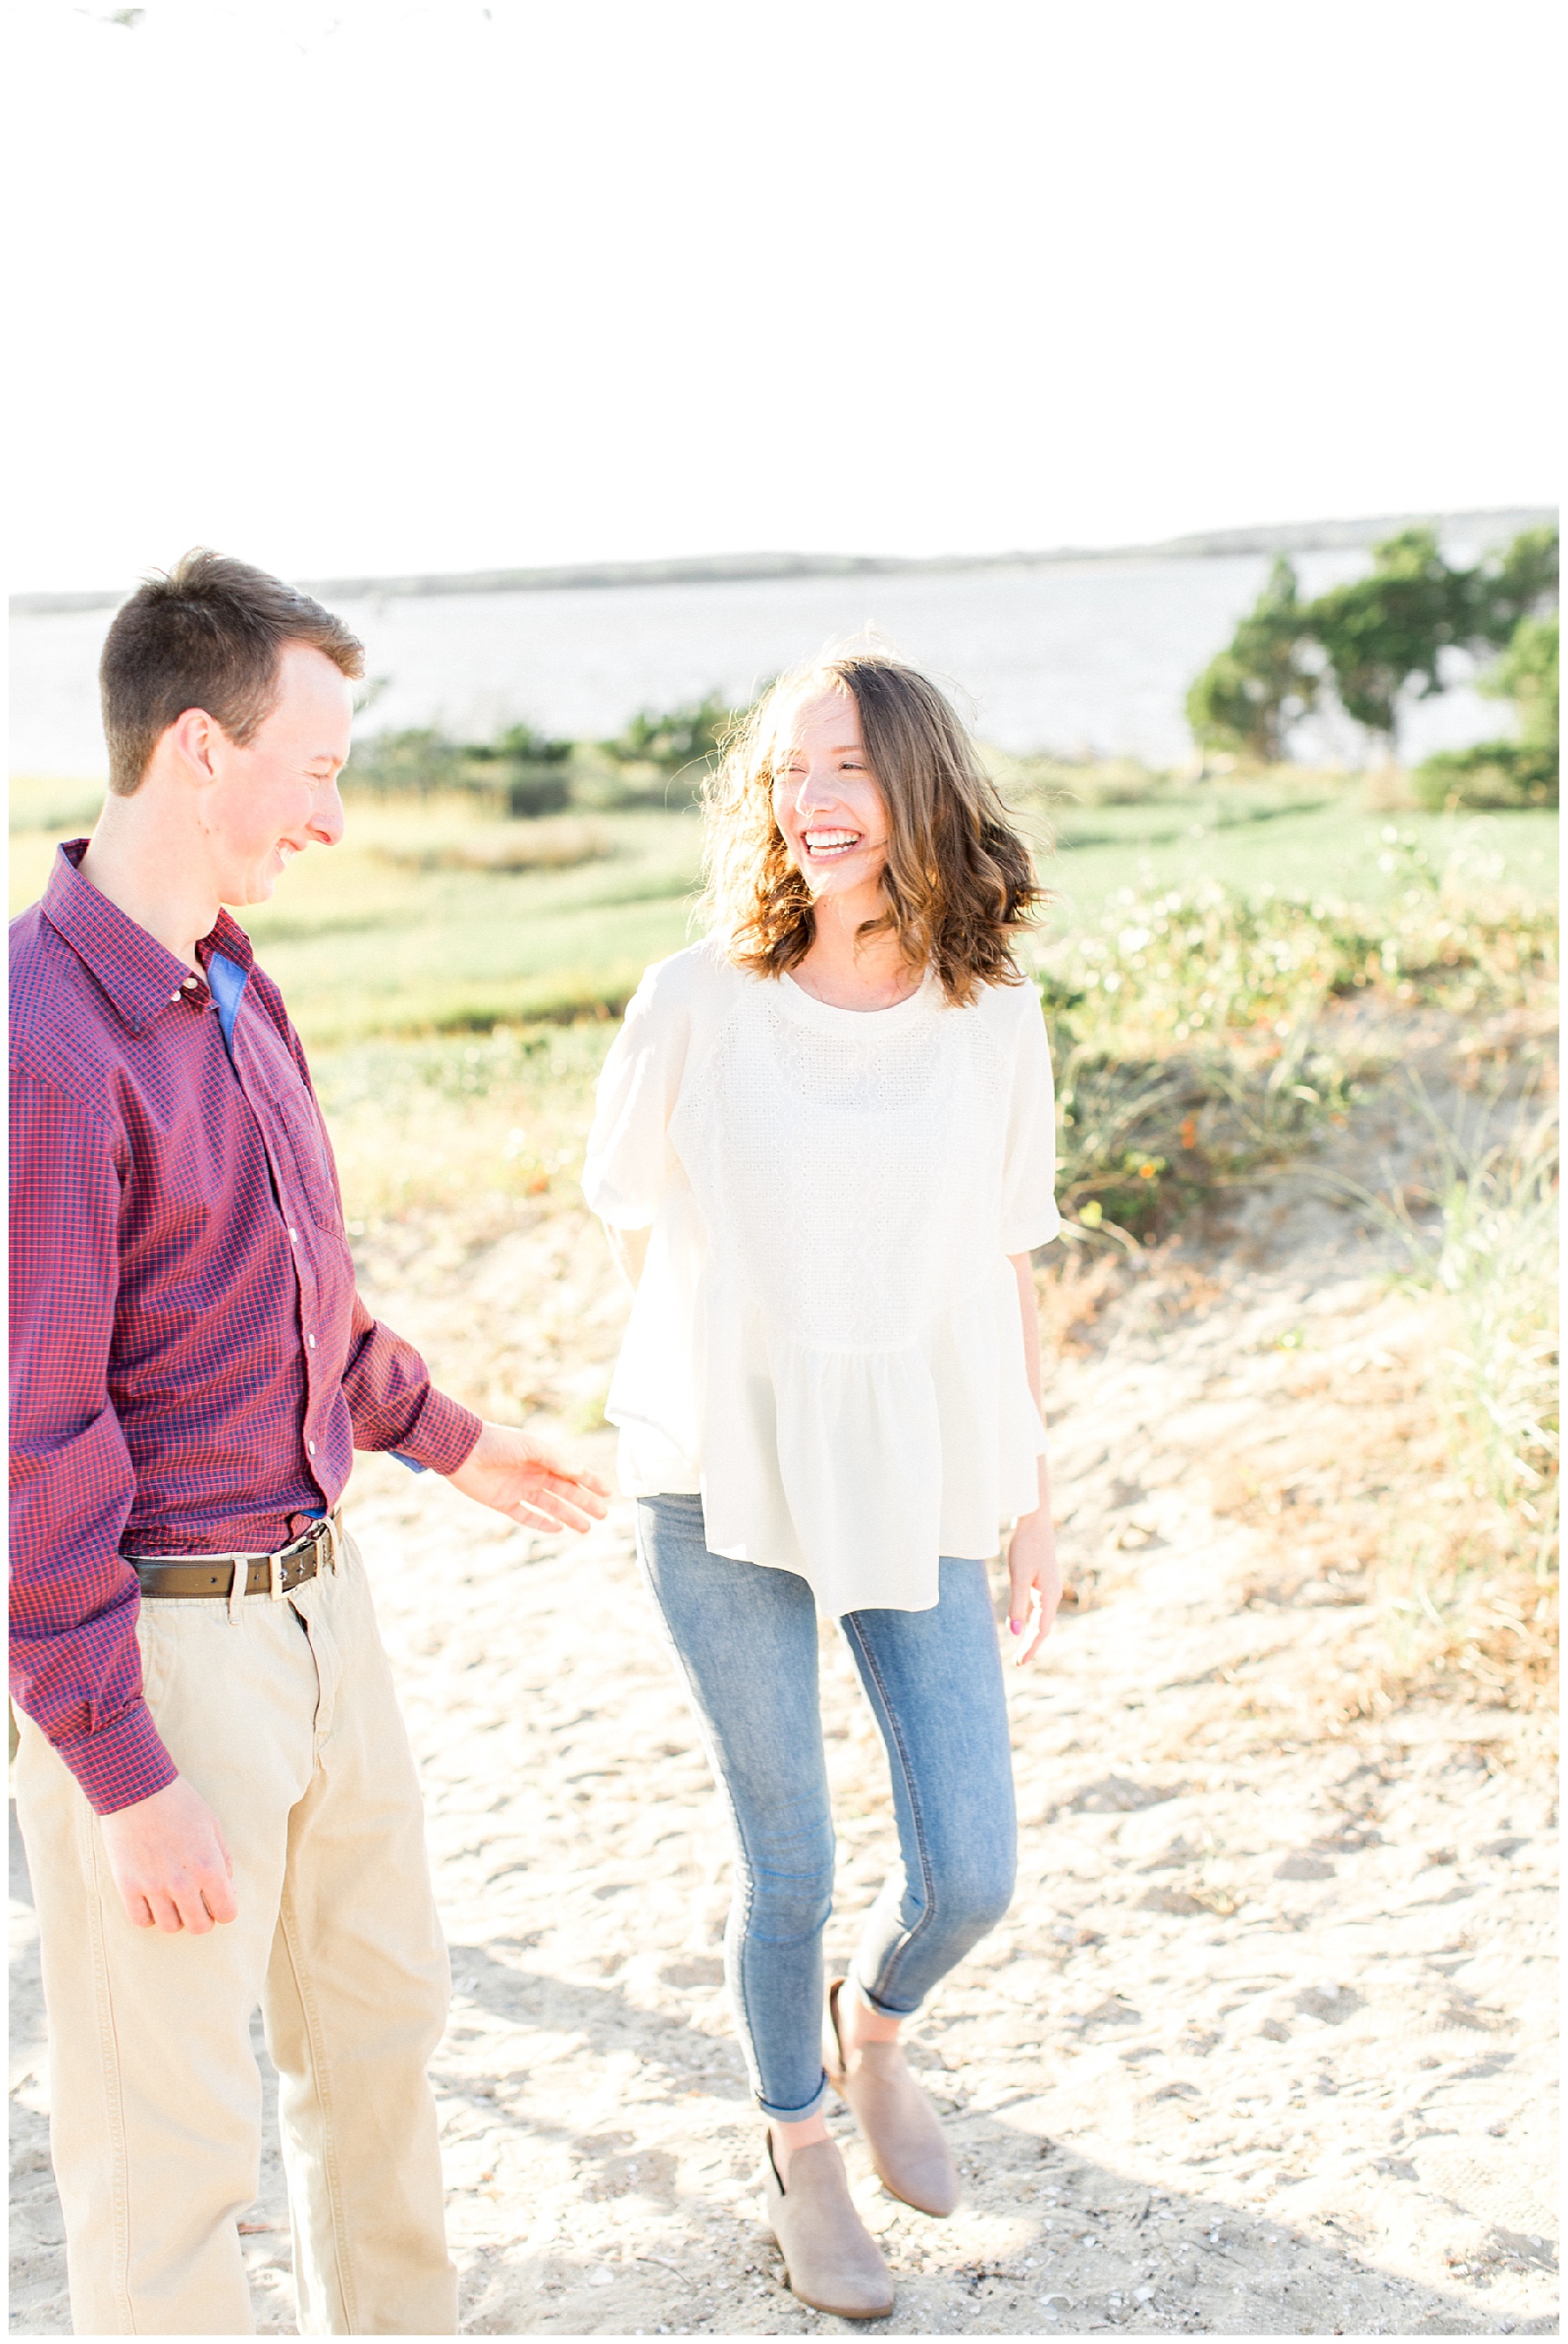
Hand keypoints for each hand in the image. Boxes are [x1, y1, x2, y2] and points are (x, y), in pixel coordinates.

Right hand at [100, 1775, 237, 1932]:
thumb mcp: (213, 1827)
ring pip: (170, 1927)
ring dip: (176, 1918)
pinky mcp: (128, 1887)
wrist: (137, 1790)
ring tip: (174, 1900)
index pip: (227, 1913)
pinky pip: (141, 1921)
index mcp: (209, 1867)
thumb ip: (223, 1861)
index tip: (219, 1902)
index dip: (225, 1910)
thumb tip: (229, 1890)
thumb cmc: (180, 1804)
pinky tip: (152, 1900)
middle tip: (198, 1904)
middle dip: (203, 1918)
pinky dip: (149, 1916)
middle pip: (199, 1927)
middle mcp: (183, 1883)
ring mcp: (153, 1887)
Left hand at [446, 1419, 609, 1534]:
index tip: (609, 1494)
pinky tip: (558, 1528)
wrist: (462, 1451)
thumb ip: (555, 1459)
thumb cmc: (498, 1443)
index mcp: (543, 1458)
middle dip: (585, 1503)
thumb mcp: (531, 1447)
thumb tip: (579, 1470)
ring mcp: (520, 1489)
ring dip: (569, 1516)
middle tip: (603, 1516)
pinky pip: (527, 1515)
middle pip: (566, 1492)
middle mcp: (534, 1474)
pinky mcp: (504, 1502)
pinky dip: (542, 1522)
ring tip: (586, 1528)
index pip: (573, 1472)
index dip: (592, 1482)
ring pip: (551, 1506)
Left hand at [1005, 1503, 1061, 1667]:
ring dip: (1032, 1634)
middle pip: (1043, 1627)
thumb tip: (1013, 1631)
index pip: (1042, 1629)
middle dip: (1032, 1645)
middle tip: (1019, 1663)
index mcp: (1049, 1595)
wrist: (1035, 1521)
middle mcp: (1052, 1594)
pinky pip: (1038, 1608)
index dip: (1031, 1647)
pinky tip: (1022, 1624)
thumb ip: (1017, 1604)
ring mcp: (1048, 1588)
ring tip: (1022, 1651)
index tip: (1021, 1662)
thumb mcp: (1019, 1576)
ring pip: (1041, 1618)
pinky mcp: (1041, 1581)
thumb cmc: (1026, 1547)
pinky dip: (1031, 1620)